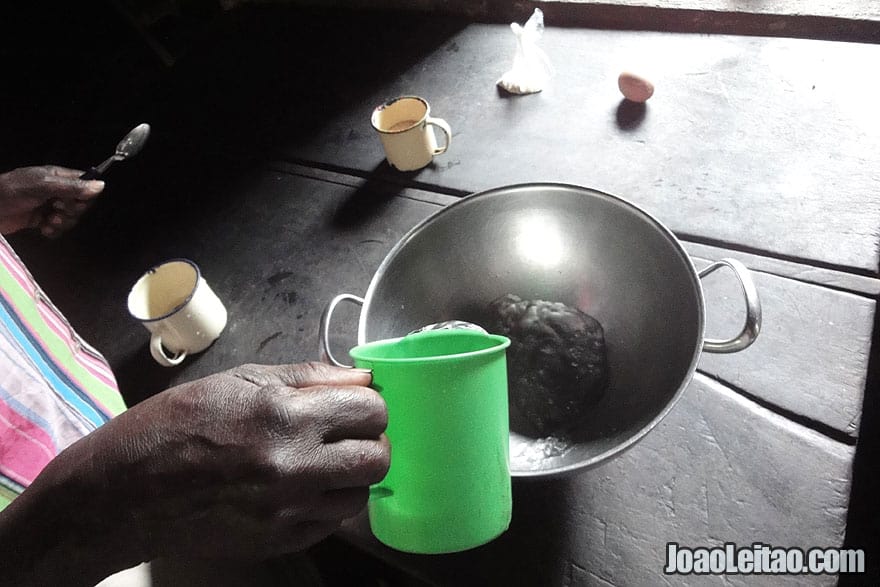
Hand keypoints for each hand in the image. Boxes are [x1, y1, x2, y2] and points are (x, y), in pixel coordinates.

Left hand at [0, 165, 103, 235]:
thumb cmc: (13, 192)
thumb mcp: (43, 186)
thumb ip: (72, 187)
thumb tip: (101, 186)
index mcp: (57, 177)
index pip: (85, 184)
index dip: (85, 194)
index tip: (75, 200)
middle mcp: (56, 191)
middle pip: (80, 204)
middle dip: (72, 211)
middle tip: (57, 209)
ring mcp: (49, 206)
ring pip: (70, 218)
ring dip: (62, 222)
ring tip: (48, 221)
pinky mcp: (41, 221)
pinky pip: (58, 228)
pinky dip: (53, 230)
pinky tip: (43, 228)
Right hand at [0, 362, 388, 584]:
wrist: (126, 493)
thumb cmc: (177, 424)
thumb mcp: (240, 380)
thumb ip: (309, 377)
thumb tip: (362, 376)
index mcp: (285, 415)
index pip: (370, 409)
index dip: (369, 402)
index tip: (356, 403)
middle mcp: (294, 466)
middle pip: (377, 456)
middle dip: (371, 439)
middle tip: (350, 432)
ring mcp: (289, 510)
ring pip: (361, 495)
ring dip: (353, 474)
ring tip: (326, 461)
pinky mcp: (280, 541)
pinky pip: (331, 523)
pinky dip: (328, 502)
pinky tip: (304, 487)